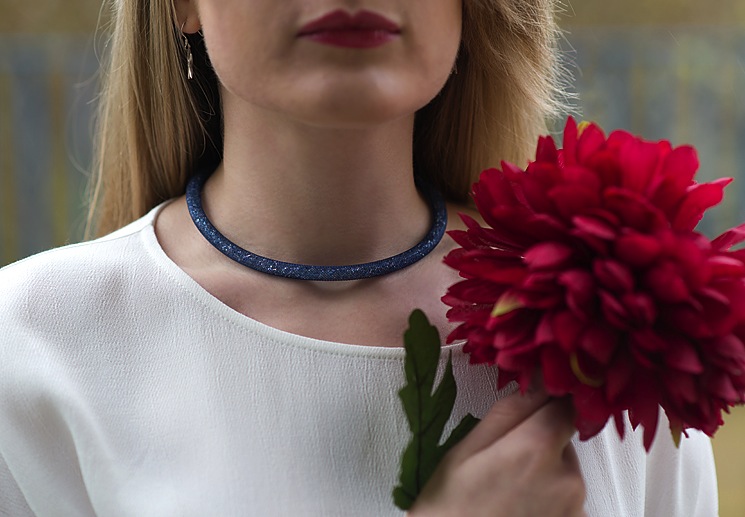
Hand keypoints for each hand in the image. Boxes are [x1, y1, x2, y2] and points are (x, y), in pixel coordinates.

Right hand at [408, 388, 585, 516]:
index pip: (566, 404)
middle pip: (563, 438)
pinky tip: (517, 509)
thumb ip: (509, 411)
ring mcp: (575, 509)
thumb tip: (538, 377)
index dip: (548, 401)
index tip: (528, 408)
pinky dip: (547, 498)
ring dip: (543, 471)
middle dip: (539, 440)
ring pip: (564, 469)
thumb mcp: (467, 449)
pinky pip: (566, 499)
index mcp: (537, 448)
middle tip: (501, 460)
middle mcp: (567, 478)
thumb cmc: (449, 507)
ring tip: (506, 490)